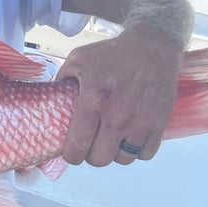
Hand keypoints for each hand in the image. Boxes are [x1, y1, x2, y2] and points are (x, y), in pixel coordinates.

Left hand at [55, 26, 182, 166]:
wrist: (152, 46)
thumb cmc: (111, 53)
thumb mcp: (78, 60)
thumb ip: (61, 81)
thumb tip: (47, 101)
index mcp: (94, 100)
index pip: (78, 147)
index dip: (71, 155)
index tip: (71, 151)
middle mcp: (118, 116)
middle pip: (100, 159)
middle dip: (92, 154)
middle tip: (91, 142)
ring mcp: (141, 122)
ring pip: (123, 159)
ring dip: (115, 152)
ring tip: (111, 137)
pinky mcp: (159, 124)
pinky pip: (145, 154)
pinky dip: (137, 149)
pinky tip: (130, 135)